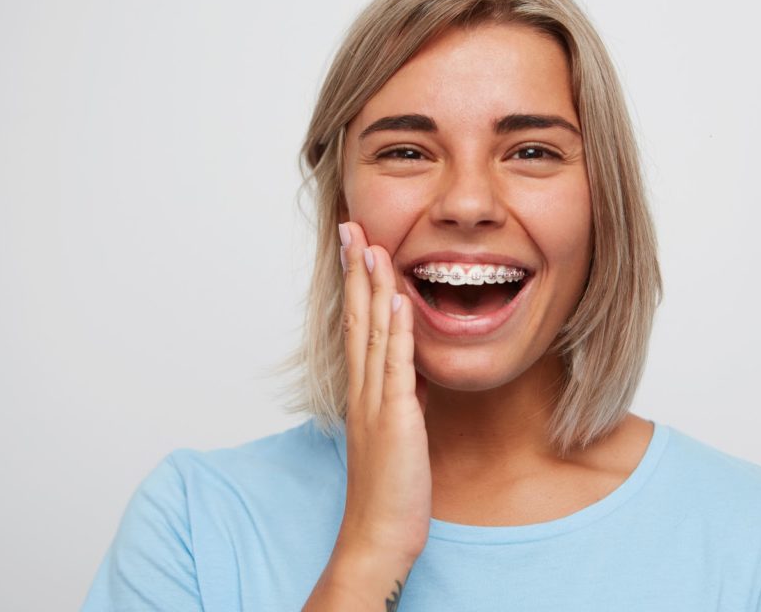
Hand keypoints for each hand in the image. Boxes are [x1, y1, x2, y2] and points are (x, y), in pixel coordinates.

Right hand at [335, 221, 431, 564]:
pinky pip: (395, 366)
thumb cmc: (389, 489)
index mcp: (363, 392)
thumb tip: (410, 372)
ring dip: (372, 287)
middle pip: (356, 318)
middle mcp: (363, 390)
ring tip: (371, 244)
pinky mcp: (395, 419)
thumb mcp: (396, 432)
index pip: (356, 326)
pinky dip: (396, 330)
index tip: (356, 248)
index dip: (356, 285)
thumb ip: (399, 397)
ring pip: (371, 333)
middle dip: (355, 270)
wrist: (379, 534)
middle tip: (350, 226)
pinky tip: (398, 298)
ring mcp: (375, 402)